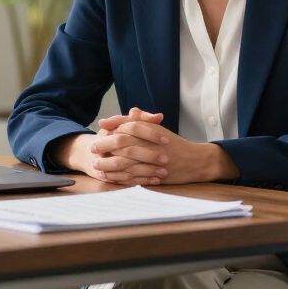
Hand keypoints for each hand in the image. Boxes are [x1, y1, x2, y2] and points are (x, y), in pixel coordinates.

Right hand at [49, 110, 166, 185]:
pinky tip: (155, 180)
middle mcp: (105, 146)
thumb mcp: (124, 125)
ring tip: (163, 172)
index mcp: (110, 130)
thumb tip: (159, 116)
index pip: (132, 128)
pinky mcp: (106, 177)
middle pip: (129, 150)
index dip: (150, 133)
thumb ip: (142, 119)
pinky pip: (125, 181)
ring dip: (147, 171)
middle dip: (149, 155)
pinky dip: (141, 181)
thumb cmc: (114, 138)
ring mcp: (104, 163)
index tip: (166, 139)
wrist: (92, 156)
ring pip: (127, 168)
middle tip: (166, 158)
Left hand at [103, 109, 239, 183]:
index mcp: (152, 130)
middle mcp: (151, 143)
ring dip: (108, 162)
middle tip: (93, 148)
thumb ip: (143, 121)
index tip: (100, 126)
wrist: (194, 161)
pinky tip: (109, 176)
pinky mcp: (153, 174)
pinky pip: (132, 176)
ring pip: (125, 160)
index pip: (128, 124)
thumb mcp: (159, 130)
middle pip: (122, 141)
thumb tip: (130, 112)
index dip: (113, 124)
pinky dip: (118, 176)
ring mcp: (152, 159)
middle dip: (105, 144)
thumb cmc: (175, 144)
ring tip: (97, 164)